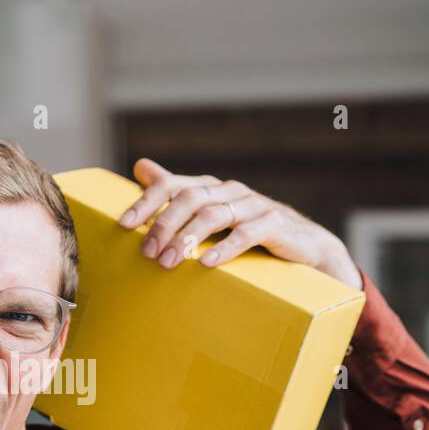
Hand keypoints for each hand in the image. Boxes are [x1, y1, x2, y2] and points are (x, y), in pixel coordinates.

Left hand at [117, 157, 362, 289]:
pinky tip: (206, 263)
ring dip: (188, 239)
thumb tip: (140, 166)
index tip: (124, 225)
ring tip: (169, 262)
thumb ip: (177, 192)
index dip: (146, 202)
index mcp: (211, 188)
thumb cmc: (250, 231)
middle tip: (147, 252)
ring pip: (214, 215)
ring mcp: (254, 205)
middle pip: (190, 198)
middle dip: (164, 224)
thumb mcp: (211, 212)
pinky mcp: (274, 225)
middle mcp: (230, 191)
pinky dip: (224, 249)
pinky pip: (246, 234)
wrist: (304, 246)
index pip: (172, 185)